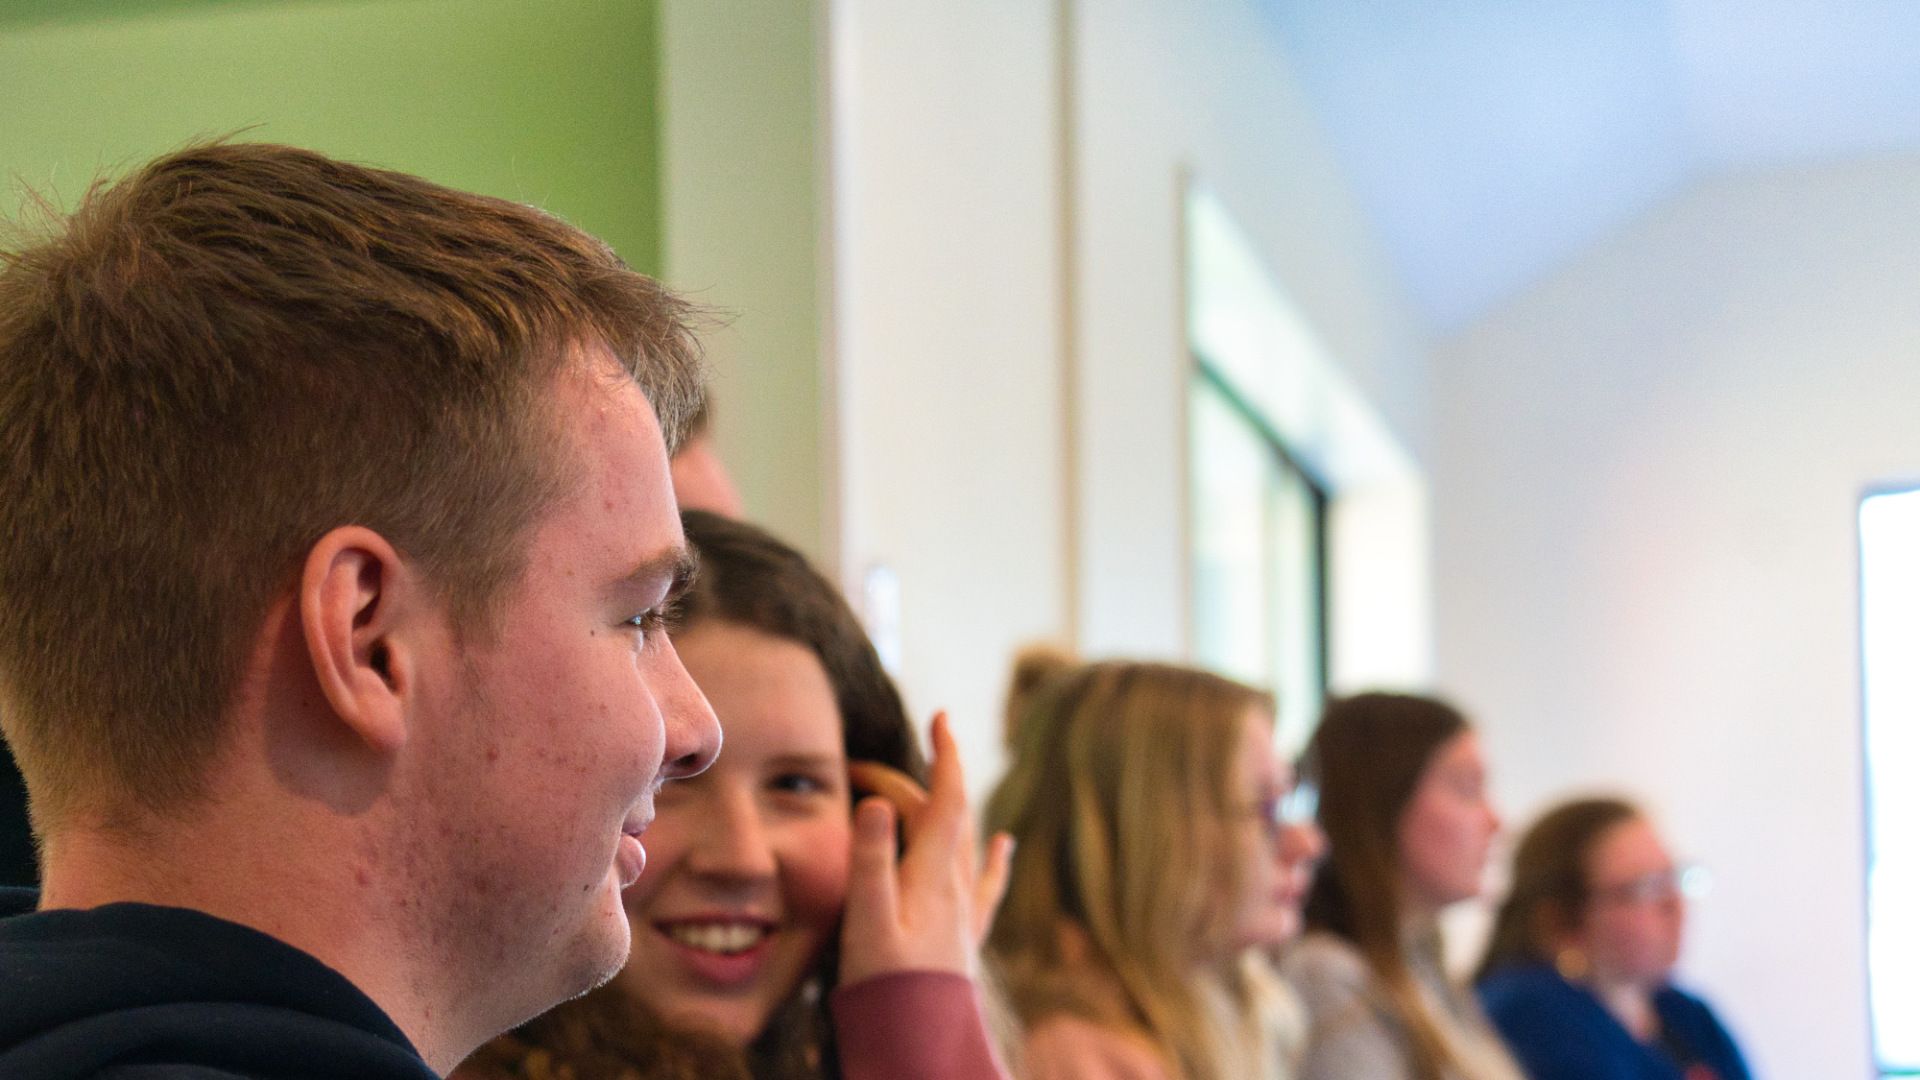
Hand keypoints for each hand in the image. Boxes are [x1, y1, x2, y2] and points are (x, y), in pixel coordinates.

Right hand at [839, 711, 1014, 983]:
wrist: (920, 1043)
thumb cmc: (887, 986)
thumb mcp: (868, 919)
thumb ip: (872, 859)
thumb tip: (882, 802)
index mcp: (932, 876)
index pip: (946, 800)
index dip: (945, 755)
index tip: (941, 716)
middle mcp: (956, 886)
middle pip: (943, 816)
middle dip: (914, 779)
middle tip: (861, 769)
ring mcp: (964, 911)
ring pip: (964, 842)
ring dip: (947, 805)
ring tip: (936, 777)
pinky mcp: (966, 936)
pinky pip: (986, 885)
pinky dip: (994, 858)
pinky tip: (1005, 846)